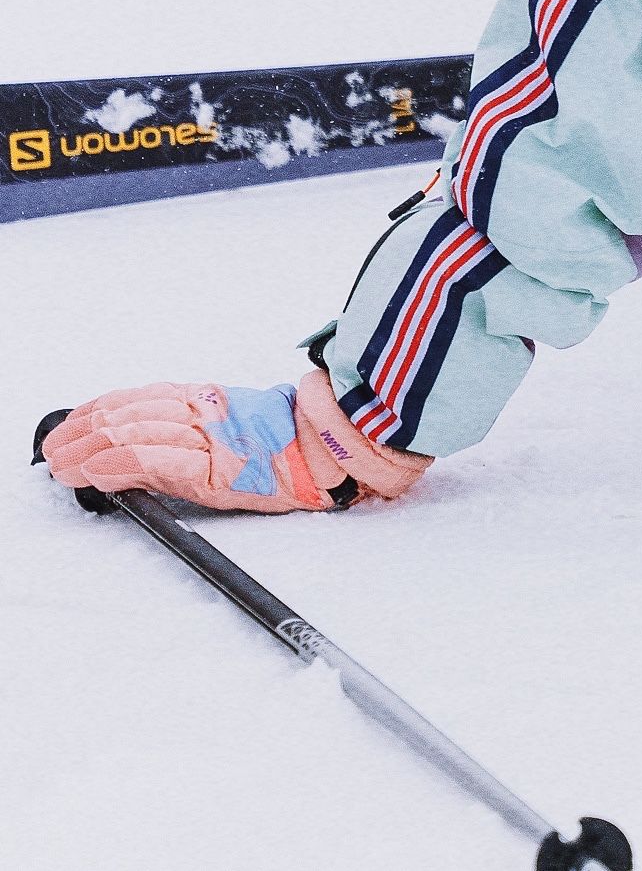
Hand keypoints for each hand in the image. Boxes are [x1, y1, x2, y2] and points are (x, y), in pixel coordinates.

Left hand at [40, 379, 427, 513]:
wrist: (357, 450)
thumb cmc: (319, 443)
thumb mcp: (260, 423)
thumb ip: (221, 423)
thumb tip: (179, 438)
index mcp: (220, 403)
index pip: (148, 400)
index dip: (105, 410)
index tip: (76, 424)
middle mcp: (210, 416)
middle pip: (132, 414)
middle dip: (85, 431)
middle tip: (55, 447)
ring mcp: (211, 441)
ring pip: (135, 433)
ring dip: (88, 449)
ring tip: (60, 461)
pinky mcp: (216, 470)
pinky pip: (156, 461)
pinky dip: (117, 463)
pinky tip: (92, 470)